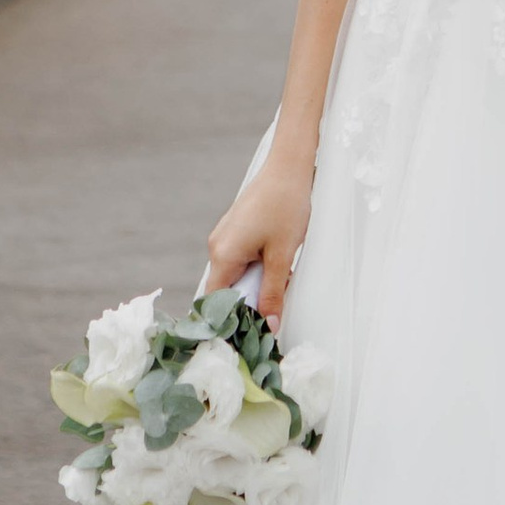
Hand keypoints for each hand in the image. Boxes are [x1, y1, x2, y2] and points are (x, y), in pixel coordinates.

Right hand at [206, 148, 314, 321]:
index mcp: (222, 255)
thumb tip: (269, 326)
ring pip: (235, 275)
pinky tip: (277, 264)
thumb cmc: (286, 207)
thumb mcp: (282, 256)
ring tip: (280, 279)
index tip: (245, 336)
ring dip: (256, 284)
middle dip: (248, 302)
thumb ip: (273, 294)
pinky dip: (256, 269)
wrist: (290, 168)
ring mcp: (224, 237)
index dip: (227, 322)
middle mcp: (216, 247)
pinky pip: (240, 260)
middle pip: (225, 290)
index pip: (213, 302)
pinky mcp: (235, 231)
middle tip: (273, 308)